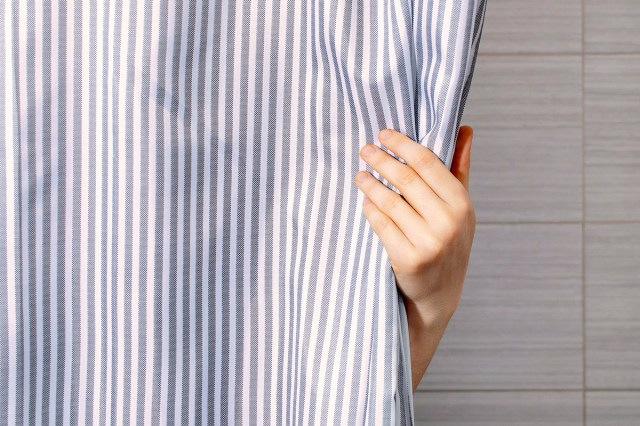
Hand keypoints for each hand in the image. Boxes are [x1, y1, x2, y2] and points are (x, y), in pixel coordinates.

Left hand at [353, 126, 475, 389]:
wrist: (438, 295)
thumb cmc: (448, 244)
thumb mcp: (460, 209)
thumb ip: (459, 169)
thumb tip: (465, 128)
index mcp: (462, 203)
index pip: (428, 162)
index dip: (402, 144)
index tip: (383, 134)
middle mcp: (448, 221)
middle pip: (405, 178)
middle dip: (381, 160)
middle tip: (364, 150)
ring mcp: (429, 242)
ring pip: (389, 201)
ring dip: (370, 184)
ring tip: (359, 175)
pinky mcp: (408, 259)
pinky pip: (381, 224)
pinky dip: (370, 210)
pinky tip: (365, 202)